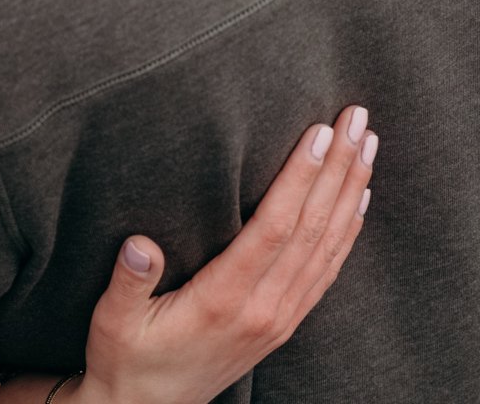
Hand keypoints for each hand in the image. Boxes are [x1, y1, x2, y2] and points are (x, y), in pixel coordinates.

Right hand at [58, 106, 376, 403]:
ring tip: (367, 142)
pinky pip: (328, 268)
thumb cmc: (126, 361)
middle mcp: (264, 308)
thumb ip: (128, 283)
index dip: (299, 178)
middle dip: (337, 167)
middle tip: (356, 117)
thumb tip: (139, 245)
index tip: (318, 133)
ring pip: (328, 244)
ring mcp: (280, 317)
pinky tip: (358, 196)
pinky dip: (349, 228)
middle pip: (312, 227)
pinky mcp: (285, 322)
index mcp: (224, 300)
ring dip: (350, 189)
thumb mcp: (112, 323)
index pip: (275, 228)